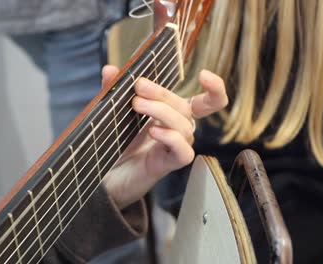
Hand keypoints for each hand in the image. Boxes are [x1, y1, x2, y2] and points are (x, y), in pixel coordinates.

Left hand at [101, 65, 227, 208]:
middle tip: (138, 86)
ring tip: (137, 105)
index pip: (205, 103)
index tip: (204, 74)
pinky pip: (182, 151)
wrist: (108, 177)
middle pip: (185, 107)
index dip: (215, 89)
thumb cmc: (119, 143)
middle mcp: (180, 131)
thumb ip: (114, 90)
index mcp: (174, 116)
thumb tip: (110, 69)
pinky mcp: (168, 164)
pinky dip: (170, 138)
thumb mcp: (116, 112)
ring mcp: (176, 148)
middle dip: (161, 93)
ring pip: (183, 126)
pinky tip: (154, 131)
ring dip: (161, 111)